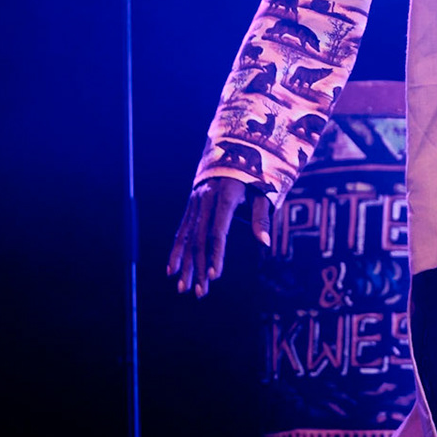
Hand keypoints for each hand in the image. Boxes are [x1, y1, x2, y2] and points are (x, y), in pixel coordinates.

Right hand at [166, 176, 272, 298]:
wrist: (234, 144)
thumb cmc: (255, 169)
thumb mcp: (263, 189)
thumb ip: (261, 216)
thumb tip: (264, 243)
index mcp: (225, 194)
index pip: (218, 230)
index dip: (216, 254)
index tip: (215, 276)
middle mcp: (206, 198)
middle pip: (200, 238)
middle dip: (199, 267)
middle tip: (200, 293)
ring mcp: (196, 200)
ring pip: (188, 236)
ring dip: (185, 264)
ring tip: (183, 288)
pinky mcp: (192, 203)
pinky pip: (182, 229)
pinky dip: (177, 250)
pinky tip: (172, 269)